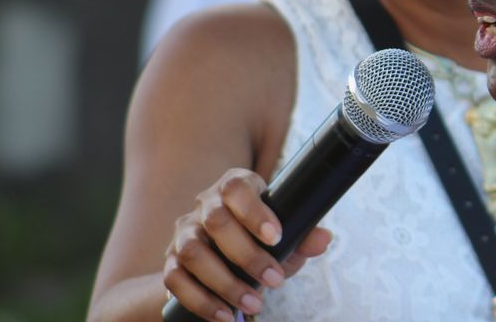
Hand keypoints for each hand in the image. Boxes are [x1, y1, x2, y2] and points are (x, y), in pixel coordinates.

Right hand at [162, 168, 331, 320]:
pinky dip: (201, 300)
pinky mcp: (171, 261)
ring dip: (224, 282)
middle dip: (247, 255)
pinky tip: (225, 315)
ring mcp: (184, 232)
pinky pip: (175, 280)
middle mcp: (205, 204)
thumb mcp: (286, 235)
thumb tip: (323, 238)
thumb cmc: (262, 238)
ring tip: (254, 302)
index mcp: (235, 186)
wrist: (225, 253)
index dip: (255, 212)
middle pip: (215, 221)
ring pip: (192, 252)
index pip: (237, 188)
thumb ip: (304, 236)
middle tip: (276, 281)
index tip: (278, 238)